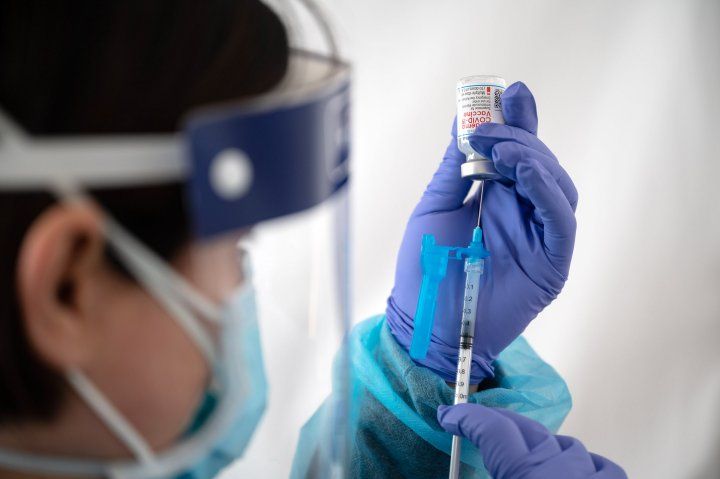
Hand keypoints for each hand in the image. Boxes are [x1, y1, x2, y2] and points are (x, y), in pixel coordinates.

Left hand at [386, 82, 577, 381]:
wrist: (422, 320)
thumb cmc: (425, 267)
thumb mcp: (434, 206)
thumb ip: (454, 167)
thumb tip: (464, 120)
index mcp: (498, 200)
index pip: (518, 154)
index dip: (519, 122)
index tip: (511, 91)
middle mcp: (523, 215)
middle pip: (541, 165)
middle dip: (520, 137)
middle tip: (490, 125)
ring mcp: (540, 239)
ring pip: (557, 187)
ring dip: (532, 159)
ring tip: (501, 148)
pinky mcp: (551, 264)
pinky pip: (561, 221)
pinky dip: (547, 191)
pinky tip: (523, 172)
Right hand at [437, 404, 625, 478]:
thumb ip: (480, 474)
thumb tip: (461, 469)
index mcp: (524, 473)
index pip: (491, 429)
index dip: (466, 416)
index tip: (451, 415)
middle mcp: (557, 469)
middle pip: (525, 428)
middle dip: (498, 423)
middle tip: (477, 427)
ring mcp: (587, 477)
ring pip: (564, 444)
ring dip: (541, 445)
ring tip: (526, 457)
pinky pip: (599, 464)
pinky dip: (582, 463)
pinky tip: (572, 468)